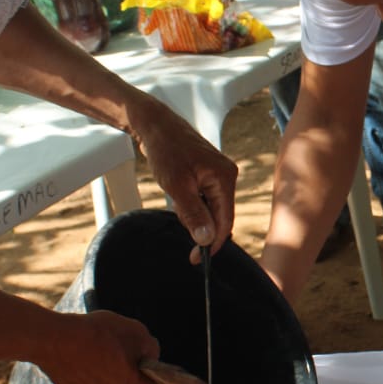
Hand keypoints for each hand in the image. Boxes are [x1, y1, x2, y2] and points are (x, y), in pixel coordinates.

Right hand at [39, 309, 164, 383]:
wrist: (53, 339)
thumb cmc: (97, 334)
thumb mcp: (135, 331)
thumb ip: (150, 347)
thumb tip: (150, 357)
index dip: (158, 379)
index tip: (151, 366)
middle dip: (130, 378)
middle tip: (123, 356)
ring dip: (108, 378)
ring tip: (99, 354)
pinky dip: (89, 377)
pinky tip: (83, 357)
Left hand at [126, 97, 237, 257]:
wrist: (155, 125)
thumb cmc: (166, 151)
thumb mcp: (177, 186)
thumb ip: (193, 214)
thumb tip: (207, 239)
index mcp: (224, 178)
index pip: (225, 220)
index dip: (213, 243)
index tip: (197, 258)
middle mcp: (227, 175)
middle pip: (220, 216)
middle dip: (202, 227)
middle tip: (182, 231)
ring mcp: (218, 173)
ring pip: (211, 207)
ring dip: (195, 215)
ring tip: (176, 201)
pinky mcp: (208, 173)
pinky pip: (206, 198)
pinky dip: (193, 204)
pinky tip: (179, 196)